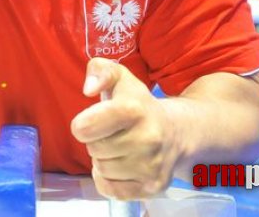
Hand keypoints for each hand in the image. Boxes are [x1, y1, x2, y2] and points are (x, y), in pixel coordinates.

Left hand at [71, 59, 178, 199]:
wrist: (176, 131)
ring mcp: (152, 165)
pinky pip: (111, 190)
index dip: (82, 124)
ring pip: (102, 169)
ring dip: (104, 159)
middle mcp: (148, 138)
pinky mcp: (153, 186)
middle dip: (96, 141)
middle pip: (93, 149)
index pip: (85, 127)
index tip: (92, 120)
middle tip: (112, 133)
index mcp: (134, 109)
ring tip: (119, 147)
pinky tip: (120, 166)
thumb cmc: (138, 103)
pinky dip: (109, 180)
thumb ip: (99, 70)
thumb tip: (89, 89)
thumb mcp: (119, 76)